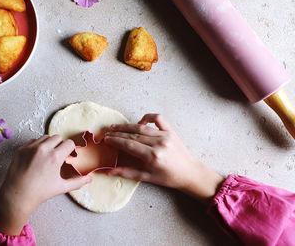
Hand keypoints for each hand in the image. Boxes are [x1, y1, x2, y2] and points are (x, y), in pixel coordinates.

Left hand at [0, 135, 91, 234]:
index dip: (71, 149)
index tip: (69, 156)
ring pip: (45, 137)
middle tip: (59, 156)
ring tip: (48, 156)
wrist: (17, 195)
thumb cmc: (40, 192)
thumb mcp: (61, 187)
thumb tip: (90, 179)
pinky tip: (37, 157)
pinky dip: (37, 146)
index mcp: (55, 157)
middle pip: (58, 137)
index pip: (69, 143)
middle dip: (60, 145)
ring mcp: (30, 148)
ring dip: (49, 144)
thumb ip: (78, 182)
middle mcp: (43, 149)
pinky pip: (33, 141)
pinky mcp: (21, 149)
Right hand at [104, 114, 223, 202]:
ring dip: (127, 126)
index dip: (116, 141)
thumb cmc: (167, 177)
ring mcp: (165, 136)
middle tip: (107, 133)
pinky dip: (147, 117)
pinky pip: (158, 119)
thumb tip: (108, 172)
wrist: (188, 173)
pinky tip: (139, 121)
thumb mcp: (146, 177)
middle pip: (133, 135)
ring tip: (116, 127)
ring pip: (142, 127)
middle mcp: (158, 144)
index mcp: (152, 156)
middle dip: (118, 133)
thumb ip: (127, 173)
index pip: (129, 144)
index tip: (106, 139)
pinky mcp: (170, 131)